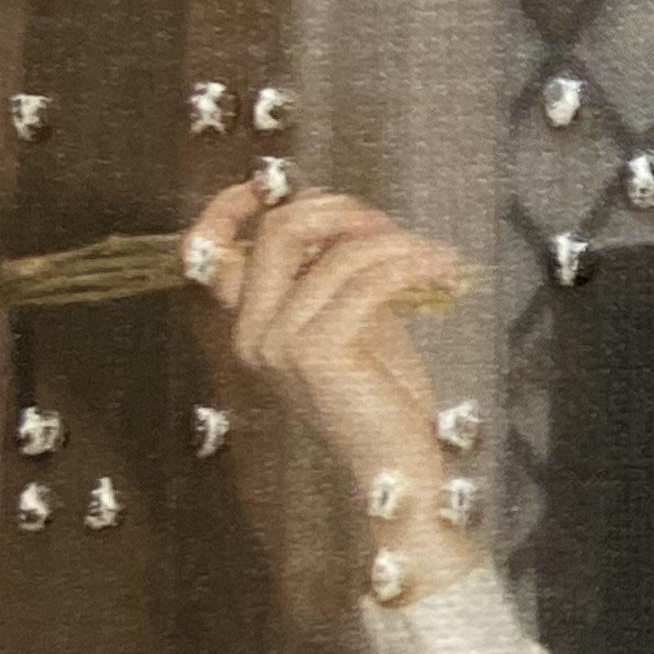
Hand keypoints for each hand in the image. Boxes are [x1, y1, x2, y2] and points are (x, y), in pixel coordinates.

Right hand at [186, 179, 478, 595]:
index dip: (230, 207)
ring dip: (396, 242)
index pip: (212, 252)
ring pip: (336, 252)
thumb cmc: (383, 400)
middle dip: (343, 210)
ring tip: (436, 256)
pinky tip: (440, 269)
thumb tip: (351, 220)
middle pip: (281, 230)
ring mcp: (280, 344)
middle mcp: (253, 334)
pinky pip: (364, 279)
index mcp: (252, 325)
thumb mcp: (356, 323)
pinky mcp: (317, 353)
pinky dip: (408, 263)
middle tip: (393, 227)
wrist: (396, 470)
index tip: (268, 182)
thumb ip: (337, 276)